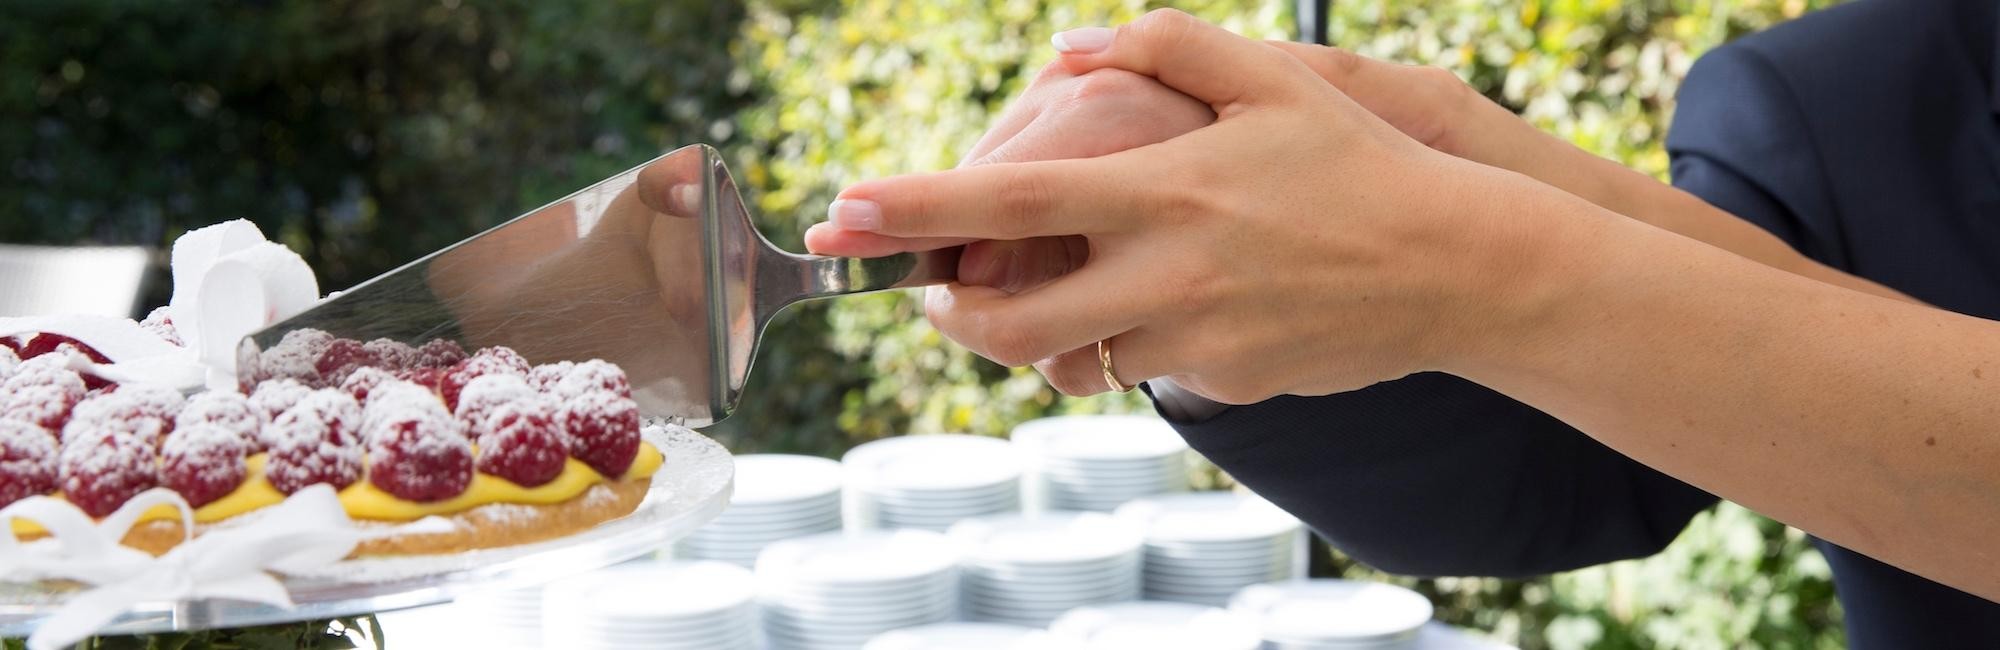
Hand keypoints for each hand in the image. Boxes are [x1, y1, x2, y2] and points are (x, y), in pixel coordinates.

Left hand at [814, 10, 1605, 402]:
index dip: (917, 208)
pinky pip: (1146, 371)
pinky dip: (1131, 343)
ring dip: (1041, 333)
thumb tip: (1062, 52)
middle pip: (1009, 324)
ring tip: (1055, 288)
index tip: (847, 211)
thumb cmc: (1360, 164)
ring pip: (1072, 359)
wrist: (1460, 268)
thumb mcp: (1275, 78)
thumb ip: (1163, 48)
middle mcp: (1164, 275)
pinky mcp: (1222, 385)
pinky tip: (1178, 303)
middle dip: (949, 312)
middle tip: (937, 289)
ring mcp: (1193, 340)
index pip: (1008, 201)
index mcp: (1162, 191)